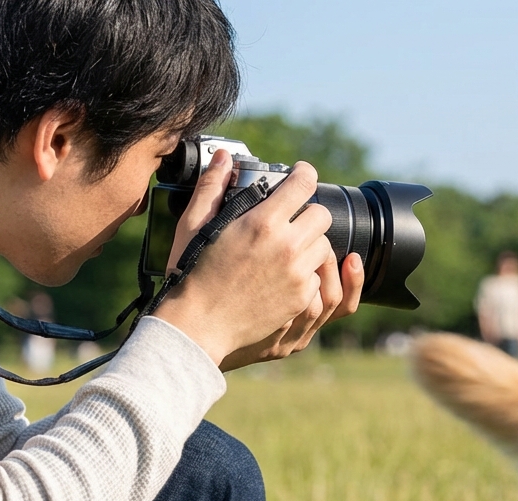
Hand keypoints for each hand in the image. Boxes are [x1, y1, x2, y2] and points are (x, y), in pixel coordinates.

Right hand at [151, 151, 361, 366]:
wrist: (199, 325)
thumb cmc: (192, 273)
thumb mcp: (194, 225)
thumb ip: (212, 187)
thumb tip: (224, 158)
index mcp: (262, 223)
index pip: (303, 184)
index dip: (304, 174)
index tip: (301, 174)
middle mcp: (287, 246)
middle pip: (322, 215)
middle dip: (309, 213)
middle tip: (292, 219)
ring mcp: (297, 274)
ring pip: (325, 246)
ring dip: (311, 244)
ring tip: (287, 249)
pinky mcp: (302, 298)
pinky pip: (318, 277)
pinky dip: (307, 274)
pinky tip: (284, 275)